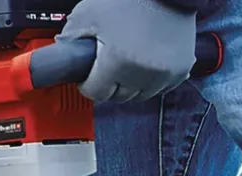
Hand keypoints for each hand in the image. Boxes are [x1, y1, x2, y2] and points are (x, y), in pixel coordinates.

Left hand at [57, 0, 196, 102]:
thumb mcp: (90, 12)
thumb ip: (71, 36)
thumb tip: (60, 52)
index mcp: (117, 61)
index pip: (95, 93)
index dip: (88, 82)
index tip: (90, 74)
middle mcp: (141, 72)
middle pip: (116, 96)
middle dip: (109, 82)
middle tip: (109, 62)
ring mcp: (163, 73)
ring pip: (138, 95)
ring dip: (130, 83)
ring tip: (128, 60)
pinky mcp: (180, 70)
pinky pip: (160, 88)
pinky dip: (151, 80)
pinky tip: (146, 62)